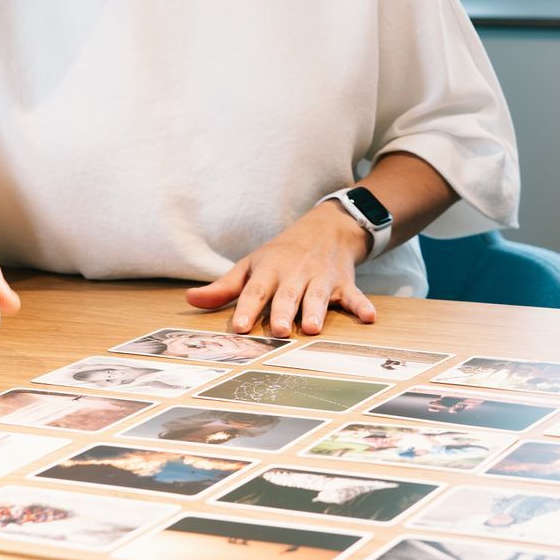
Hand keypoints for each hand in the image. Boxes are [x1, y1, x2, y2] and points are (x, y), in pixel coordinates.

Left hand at [185, 202, 378, 337]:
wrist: (327, 227)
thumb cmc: (281, 254)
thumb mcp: (251, 265)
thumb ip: (223, 287)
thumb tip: (190, 300)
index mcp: (269, 270)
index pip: (255, 291)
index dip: (246, 309)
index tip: (238, 328)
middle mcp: (295, 274)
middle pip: (287, 295)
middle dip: (282, 312)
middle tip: (277, 331)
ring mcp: (321, 278)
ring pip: (317, 296)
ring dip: (316, 311)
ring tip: (312, 328)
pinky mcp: (343, 282)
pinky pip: (354, 295)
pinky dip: (362, 305)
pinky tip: (369, 317)